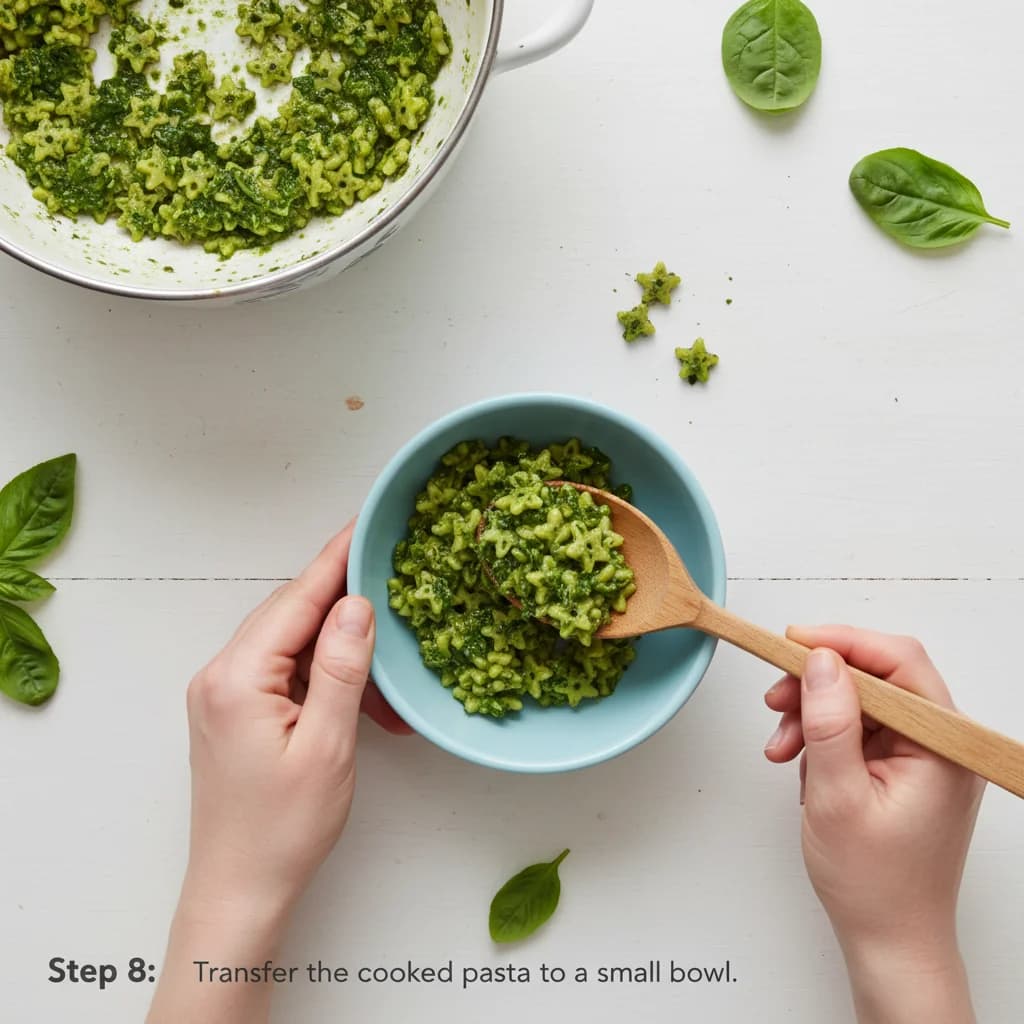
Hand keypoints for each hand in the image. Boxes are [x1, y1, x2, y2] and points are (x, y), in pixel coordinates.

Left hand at [149, 522, 406, 1023]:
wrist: (240, 888)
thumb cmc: (283, 829)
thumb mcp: (327, 745)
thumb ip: (341, 668)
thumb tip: (357, 605)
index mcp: (238, 677)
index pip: (297, 600)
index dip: (337, 560)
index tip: (366, 525)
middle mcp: (220, 675)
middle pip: (289, 612)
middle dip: (342, 598)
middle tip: (390, 578)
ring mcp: (222, 692)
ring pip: (289, 640)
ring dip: (336, 642)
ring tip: (383, 655)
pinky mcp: (233, 710)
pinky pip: (282, 669)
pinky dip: (321, 672)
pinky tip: (357, 689)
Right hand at [763, 626, 983, 1023]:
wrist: (889, 941)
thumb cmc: (872, 884)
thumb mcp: (836, 796)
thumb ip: (829, 724)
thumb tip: (819, 661)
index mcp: (942, 747)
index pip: (899, 663)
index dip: (844, 643)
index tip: (793, 643)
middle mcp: (941, 744)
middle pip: (877, 678)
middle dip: (818, 684)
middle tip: (775, 699)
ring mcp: (923, 757)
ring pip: (861, 702)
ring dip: (813, 714)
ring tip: (780, 746)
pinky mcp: (903, 769)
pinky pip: (859, 730)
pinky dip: (822, 737)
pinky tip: (798, 760)